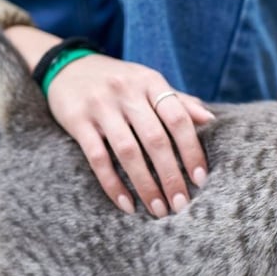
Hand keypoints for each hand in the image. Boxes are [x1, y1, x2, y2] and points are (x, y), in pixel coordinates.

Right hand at [47, 54, 212, 216]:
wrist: (66, 66)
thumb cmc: (118, 81)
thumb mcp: (148, 82)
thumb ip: (178, 101)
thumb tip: (210, 120)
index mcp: (150, 82)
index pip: (178, 119)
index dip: (191, 150)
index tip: (200, 179)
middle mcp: (127, 92)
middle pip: (155, 139)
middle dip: (171, 176)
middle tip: (181, 204)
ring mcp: (101, 106)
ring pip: (128, 152)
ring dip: (146, 186)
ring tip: (158, 209)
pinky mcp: (77, 121)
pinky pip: (97, 158)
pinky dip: (113, 184)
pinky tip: (127, 204)